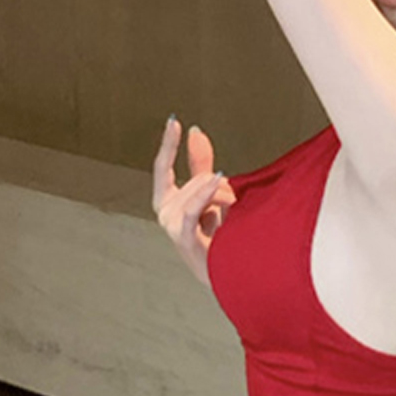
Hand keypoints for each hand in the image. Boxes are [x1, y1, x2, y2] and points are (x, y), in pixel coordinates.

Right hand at [152, 117, 235, 289]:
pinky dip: (207, 194)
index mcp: (166, 200)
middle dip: (222, 185)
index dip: (168, 143)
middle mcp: (163, 211)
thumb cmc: (219, 237)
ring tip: (230, 219)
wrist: (229, 274)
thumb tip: (196, 132)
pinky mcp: (182, 237)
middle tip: (233, 207)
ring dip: (226, 198)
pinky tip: (219, 182)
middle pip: (196, 177)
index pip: (162, 166)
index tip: (174, 121)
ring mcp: (170, 224)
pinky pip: (195, 207)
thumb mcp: (209, 194)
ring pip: (203, 189)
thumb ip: (200, 164)